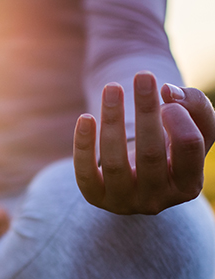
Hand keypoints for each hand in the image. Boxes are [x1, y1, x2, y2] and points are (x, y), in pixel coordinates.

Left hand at [74, 71, 214, 214]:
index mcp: (188, 185)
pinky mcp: (97, 198)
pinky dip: (83, 145)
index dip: (179, 117)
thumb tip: (168, 91)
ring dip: (112, 121)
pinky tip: (85, 118)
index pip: (189, 147)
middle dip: (145, 111)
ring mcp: (125, 202)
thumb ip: (195, 105)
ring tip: (112, 88)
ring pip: (115, 162)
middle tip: (142, 76)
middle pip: (151, 153)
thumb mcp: (194, 127)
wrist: (140, 176)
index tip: (167, 96)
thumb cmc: (171, 147)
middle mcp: (158, 200)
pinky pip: (85, 174)